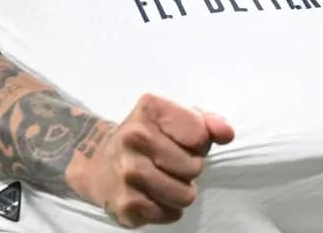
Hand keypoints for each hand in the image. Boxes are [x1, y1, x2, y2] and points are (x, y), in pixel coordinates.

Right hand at [67, 93, 234, 227]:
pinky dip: (165, 209)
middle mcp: (134, 137)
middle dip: (187, 168)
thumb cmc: (146, 139)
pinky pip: (170, 215)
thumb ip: (205, 122)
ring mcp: (128, 173)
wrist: (96, 164)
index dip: (198, 143)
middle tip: (168, 163)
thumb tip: (226, 133)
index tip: (179, 141)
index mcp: (150, 108)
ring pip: (185, 195)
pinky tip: (150, 195)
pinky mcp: (125, 205)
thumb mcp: (172, 119)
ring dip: (179, 191)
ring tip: (162, 180)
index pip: (201, 135)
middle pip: (195, 167)